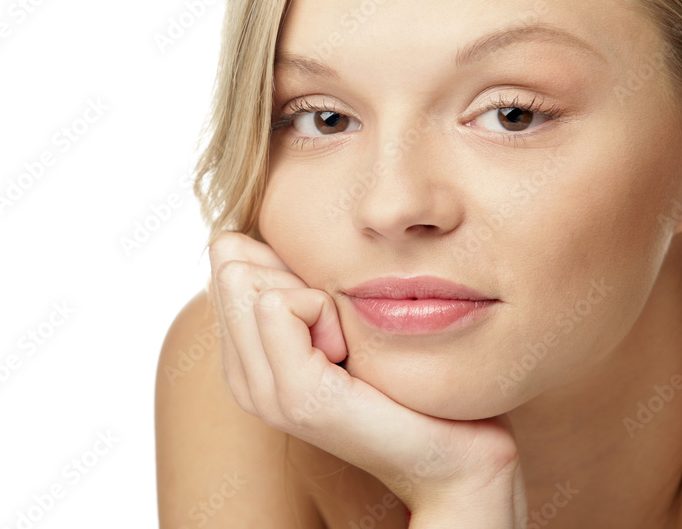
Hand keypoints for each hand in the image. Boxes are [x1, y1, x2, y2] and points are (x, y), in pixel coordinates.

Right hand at [207, 231, 527, 520]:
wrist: (455, 453)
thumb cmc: (405, 377)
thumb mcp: (339, 315)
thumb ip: (295, 279)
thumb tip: (248, 229)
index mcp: (247, 359)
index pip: (226, 260)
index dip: (282, 264)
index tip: (328, 309)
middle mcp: (244, 379)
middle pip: (231, 266)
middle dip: (291, 276)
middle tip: (339, 329)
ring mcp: (263, 392)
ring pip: (246, 280)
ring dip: (311, 295)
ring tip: (346, 344)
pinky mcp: (295, 395)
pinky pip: (279, 304)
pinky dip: (324, 311)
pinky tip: (350, 352)